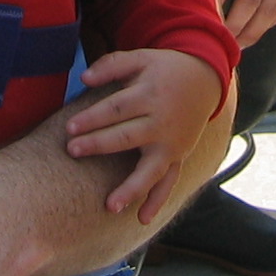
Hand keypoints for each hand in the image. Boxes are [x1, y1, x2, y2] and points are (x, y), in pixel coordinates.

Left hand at [65, 48, 224, 222]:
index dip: (92, 118)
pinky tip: (142, 218)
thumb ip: (112, 65)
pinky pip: (169, 182)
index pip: (116, 108)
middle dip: (99, 144)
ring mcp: (172, 143)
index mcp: (150, 94)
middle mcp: (162, 121)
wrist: (206, 79)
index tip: (69, 128)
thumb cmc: (164, 68)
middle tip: (73, 151)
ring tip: (110, 206)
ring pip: (150, 169)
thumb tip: (83, 78)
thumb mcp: (141, 57)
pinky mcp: (178, 156)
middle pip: (126, 136)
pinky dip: (157, 200)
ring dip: (130, 188)